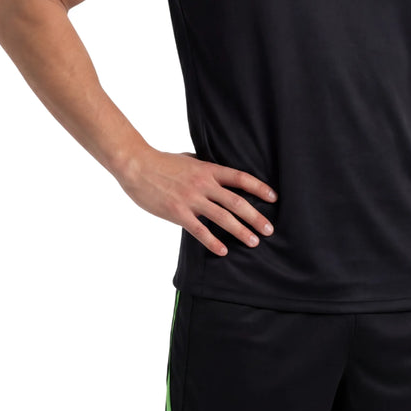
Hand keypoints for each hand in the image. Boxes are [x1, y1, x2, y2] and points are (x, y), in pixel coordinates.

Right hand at [114, 147, 276, 255]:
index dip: (259, 187)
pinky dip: (213, 242)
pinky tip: (223, 251)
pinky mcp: (177, 212)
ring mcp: (191, 199)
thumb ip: (205, 168)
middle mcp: (204, 184)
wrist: (137, 166)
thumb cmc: (162, 162)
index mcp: (208, 169)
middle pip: (236, 201)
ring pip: (223, 217)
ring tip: (253, 242)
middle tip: (269, 229)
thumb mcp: (189, 160)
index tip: (273, 197)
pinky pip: (199, 230)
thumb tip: (218, 174)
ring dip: (240, 231)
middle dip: (256, 216)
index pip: (240, 178)